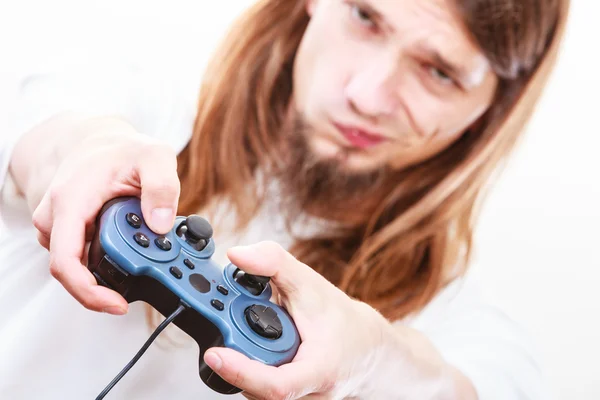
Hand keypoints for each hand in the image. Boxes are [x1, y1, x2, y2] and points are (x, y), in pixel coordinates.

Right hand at [31, 118, 180, 314]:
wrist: (100, 142)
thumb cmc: (123, 150)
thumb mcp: (154, 156)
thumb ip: (162, 186)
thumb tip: (161, 225)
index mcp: (70, 202)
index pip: (66, 261)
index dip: (89, 291)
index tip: (117, 304)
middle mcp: (56, 218)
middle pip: (71, 272)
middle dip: (108, 284)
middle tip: (148, 276)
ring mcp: (59, 227)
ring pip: (78, 265)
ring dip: (109, 272)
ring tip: (146, 258)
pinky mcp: (69, 233)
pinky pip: (83, 257)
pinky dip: (107, 261)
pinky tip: (132, 252)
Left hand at [202, 241, 392, 398]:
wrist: (364, 347)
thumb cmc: (340, 320)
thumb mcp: (310, 283)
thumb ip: (274, 263)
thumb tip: (237, 255)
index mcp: (318, 370)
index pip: (275, 385)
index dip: (241, 372)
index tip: (215, 353)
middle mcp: (307, 394)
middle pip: (255, 386)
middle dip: (237, 354)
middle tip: (229, 324)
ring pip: (255, 389)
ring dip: (244, 359)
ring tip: (255, 333)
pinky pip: (259, 388)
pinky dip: (252, 365)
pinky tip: (260, 346)